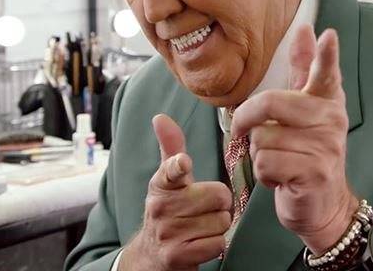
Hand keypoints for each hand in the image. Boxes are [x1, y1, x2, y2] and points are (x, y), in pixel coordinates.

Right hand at [121, 114, 231, 270]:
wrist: (151, 255)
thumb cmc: (168, 210)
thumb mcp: (168, 180)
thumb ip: (171, 148)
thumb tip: (160, 116)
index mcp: (160, 184)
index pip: (170, 170)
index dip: (179, 166)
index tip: (183, 163)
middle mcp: (160, 207)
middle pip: (218, 196)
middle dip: (220, 204)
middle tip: (206, 209)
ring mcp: (167, 233)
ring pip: (221, 221)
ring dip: (218, 226)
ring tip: (202, 227)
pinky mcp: (177, 256)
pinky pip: (217, 243)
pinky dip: (215, 245)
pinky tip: (201, 243)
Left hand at [231, 25, 357, 254]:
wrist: (323, 206)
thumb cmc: (306, 153)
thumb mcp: (305, 111)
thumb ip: (304, 71)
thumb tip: (307, 29)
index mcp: (327, 101)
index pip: (326, 73)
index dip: (325, 55)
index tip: (326, 35)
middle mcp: (331, 120)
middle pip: (270, 103)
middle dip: (246, 119)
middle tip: (244, 131)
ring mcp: (325, 147)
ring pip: (261, 138)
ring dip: (259, 154)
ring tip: (280, 162)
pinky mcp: (313, 172)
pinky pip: (265, 163)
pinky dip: (263, 175)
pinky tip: (281, 178)